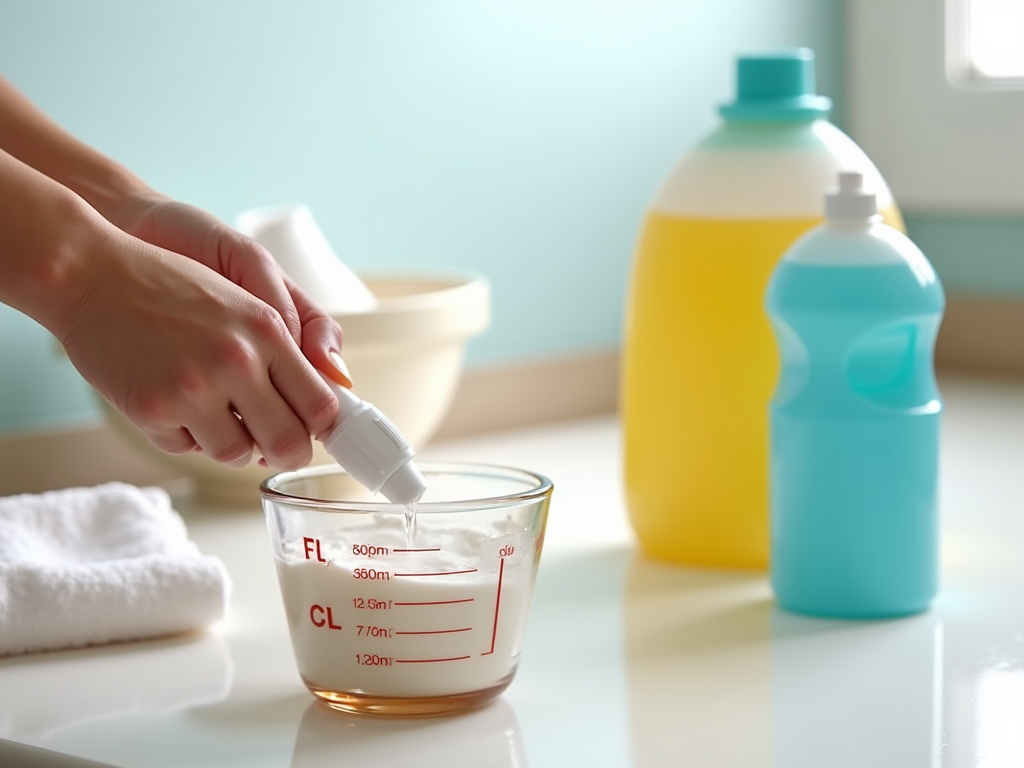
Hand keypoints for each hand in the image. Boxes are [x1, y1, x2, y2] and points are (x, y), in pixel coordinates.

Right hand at [58, 220, 341, 471]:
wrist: (90, 271)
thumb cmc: (171, 280)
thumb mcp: (244, 292)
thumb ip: (296, 335)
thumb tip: (338, 384)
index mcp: (268, 330)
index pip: (321, 404)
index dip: (321, 428)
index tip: (313, 430)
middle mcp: (237, 360)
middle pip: (288, 442)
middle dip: (284, 449)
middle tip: (271, 441)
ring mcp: (195, 388)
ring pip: (237, 454)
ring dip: (229, 441)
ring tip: (211, 408)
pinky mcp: (154, 409)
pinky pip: (187, 448)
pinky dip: (182, 434)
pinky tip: (168, 399)